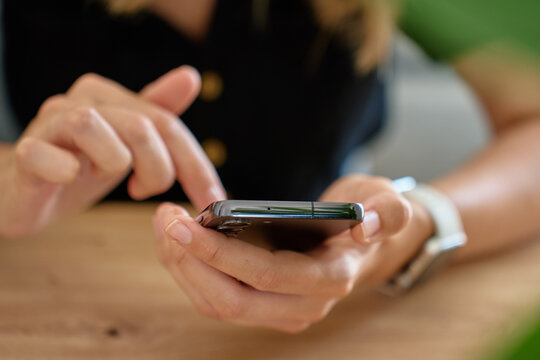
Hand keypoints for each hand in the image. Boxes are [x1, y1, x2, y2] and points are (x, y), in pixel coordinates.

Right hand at [0, 66, 225, 237]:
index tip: (210, 198)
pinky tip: (70, 178)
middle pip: (142, 127)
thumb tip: (190, 76)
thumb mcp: (129, 142)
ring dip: (113, 164)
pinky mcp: (25, 152)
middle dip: (158, 171)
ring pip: (94, 126)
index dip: (196, 165)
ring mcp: (50, 124)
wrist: (27, 187)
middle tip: (145, 190)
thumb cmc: (82, 164)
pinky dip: (65, 171)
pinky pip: (45, 155)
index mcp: (112, 98)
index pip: (167, 124)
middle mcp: (82, 101)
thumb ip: (158, 113)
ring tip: (105, 177)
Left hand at [152, 175, 432, 332]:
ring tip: (164, 226)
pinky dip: (192, 271)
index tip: (184, 223)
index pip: (267, 275)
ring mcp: (282, 310)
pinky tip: (178, 241)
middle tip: (164, 220)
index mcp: (331, 277)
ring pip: (218, 304)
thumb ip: (388, 212)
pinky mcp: (264, 305)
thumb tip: (367, 226)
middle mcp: (304, 305)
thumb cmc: (369, 217)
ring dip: (183, 268)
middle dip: (190, 261)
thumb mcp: (387, 202)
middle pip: (232, 299)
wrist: (363, 243)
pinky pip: (218, 298)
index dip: (221, 252)